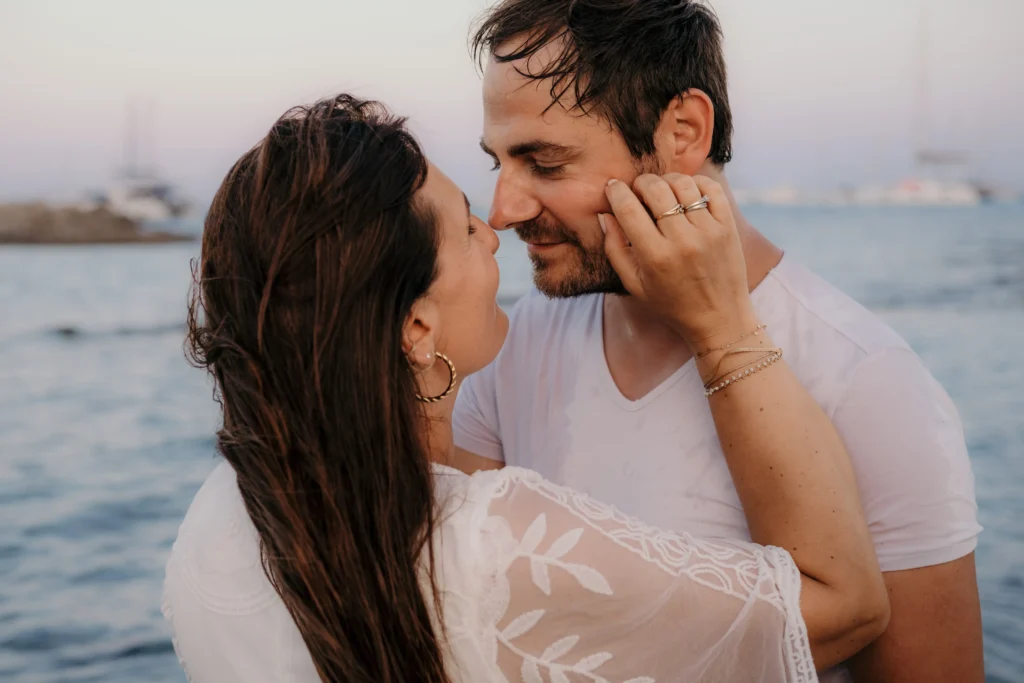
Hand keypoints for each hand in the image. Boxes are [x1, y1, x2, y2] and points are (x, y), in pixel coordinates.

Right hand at [601, 174, 756, 351]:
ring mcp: (709, 231)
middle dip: (640, 183)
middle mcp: (683, 241)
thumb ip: (614, 249)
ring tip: (660, 190)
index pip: (629, 209)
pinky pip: (710, 189)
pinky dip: (695, 182)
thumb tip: (604, 215)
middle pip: (655, 189)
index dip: (616, 192)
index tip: (612, 187)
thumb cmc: (671, 304)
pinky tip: (685, 191)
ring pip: (682, 184)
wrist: (719, 318)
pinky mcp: (728, 226)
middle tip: (636, 189)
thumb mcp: (634, 285)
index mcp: (655, 257)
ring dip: (666, 180)